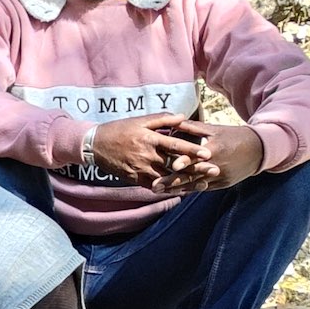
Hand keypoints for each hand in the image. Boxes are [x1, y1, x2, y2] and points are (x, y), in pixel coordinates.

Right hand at [89, 113, 208, 185]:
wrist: (94, 145)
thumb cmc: (119, 129)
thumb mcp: (140, 120)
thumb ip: (163, 119)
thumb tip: (183, 117)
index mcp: (149, 139)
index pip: (175, 145)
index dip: (192, 149)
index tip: (208, 153)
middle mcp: (147, 155)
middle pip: (175, 164)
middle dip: (196, 168)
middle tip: (214, 170)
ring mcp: (140, 169)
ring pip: (167, 178)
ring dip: (186, 182)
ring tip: (203, 185)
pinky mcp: (134, 178)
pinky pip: (155, 186)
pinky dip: (169, 189)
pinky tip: (182, 191)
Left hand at [153, 120, 264, 194]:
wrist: (259, 150)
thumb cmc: (233, 136)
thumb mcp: (214, 129)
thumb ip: (192, 127)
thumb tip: (172, 121)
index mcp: (214, 150)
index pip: (197, 158)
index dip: (184, 162)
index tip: (172, 166)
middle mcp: (216, 166)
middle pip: (192, 176)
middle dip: (172, 182)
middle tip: (154, 187)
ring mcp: (220, 177)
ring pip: (196, 185)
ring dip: (177, 189)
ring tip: (159, 192)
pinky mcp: (222, 184)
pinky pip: (203, 189)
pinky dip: (190, 190)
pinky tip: (175, 193)